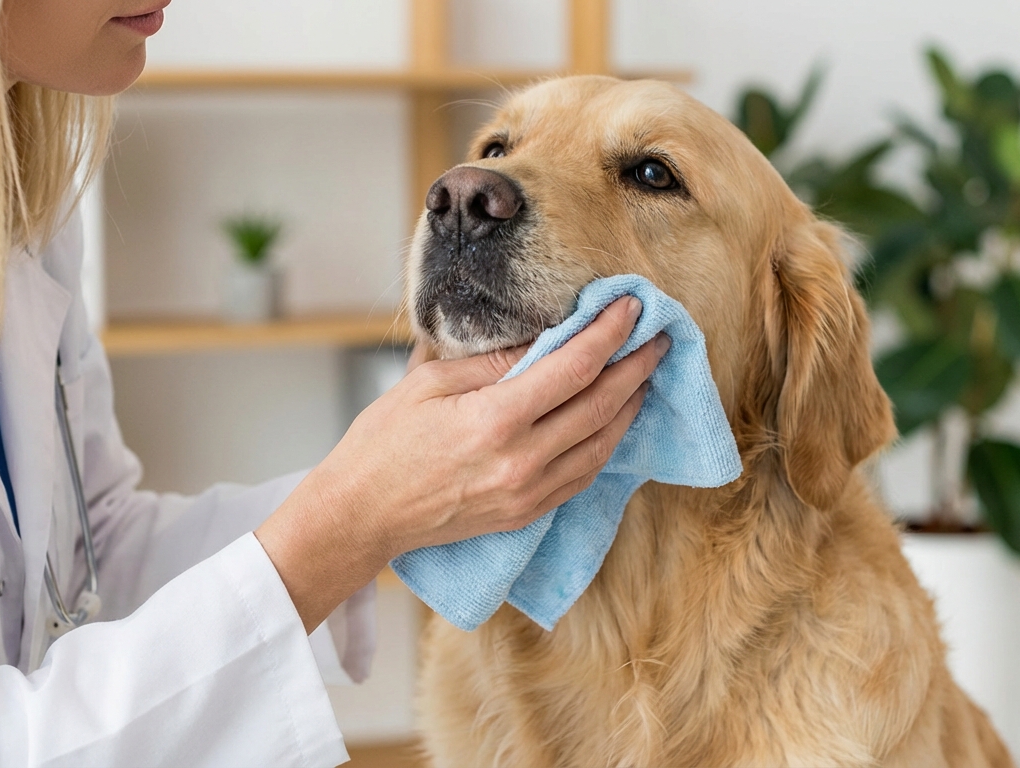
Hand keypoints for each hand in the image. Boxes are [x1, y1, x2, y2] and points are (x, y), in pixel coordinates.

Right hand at [256, 297, 668, 629]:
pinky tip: (614, 420)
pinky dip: (607, 442)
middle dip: (636, 365)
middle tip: (658, 336)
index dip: (609, 333)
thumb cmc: (383, 442)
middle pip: (601, 405)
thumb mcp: (428, 383)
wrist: (361, 515)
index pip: (574, 367)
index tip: (631, 306)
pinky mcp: (527, 513)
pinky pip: (584, 475)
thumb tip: (544, 339)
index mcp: (495, 421)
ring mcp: (528, 493)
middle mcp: (521, 461)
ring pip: (603, 444)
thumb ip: (492, 362)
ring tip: (644, 373)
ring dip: (630, 405)